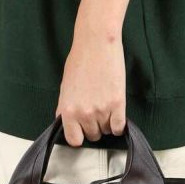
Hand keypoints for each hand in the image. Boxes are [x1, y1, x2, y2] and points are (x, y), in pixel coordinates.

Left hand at [56, 0, 129, 146]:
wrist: (96, 43)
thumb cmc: (79, 61)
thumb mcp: (65, 88)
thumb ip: (65, 109)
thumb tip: (67, 124)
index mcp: (68, 111)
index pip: (74, 140)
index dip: (79, 135)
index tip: (83, 130)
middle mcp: (84, 114)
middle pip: (93, 135)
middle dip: (94, 126)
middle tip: (96, 110)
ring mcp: (101, 110)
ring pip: (106, 131)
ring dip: (107, 122)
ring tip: (105, 105)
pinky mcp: (117, 104)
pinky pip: (118, 128)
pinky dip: (118, 124)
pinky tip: (116, 114)